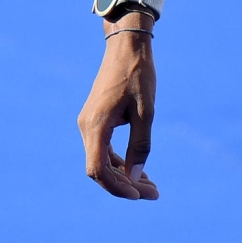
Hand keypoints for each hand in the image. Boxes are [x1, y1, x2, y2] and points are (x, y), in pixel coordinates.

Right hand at [78, 28, 158, 198]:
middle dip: (125, 185)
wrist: (126, 47)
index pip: (98, 170)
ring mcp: (89, 124)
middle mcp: (87, 127)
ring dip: (124, 176)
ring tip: (151, 186)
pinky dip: (120, 162)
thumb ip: (140, 145)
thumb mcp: (146, 113)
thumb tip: (135, 176)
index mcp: (96, 126)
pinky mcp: (96, 121)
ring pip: (102, 161)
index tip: (140, 194)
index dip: (117, 187)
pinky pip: (104, 149)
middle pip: (100, 169)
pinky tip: (140, 170)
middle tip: (154, 193)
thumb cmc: (138, 76)